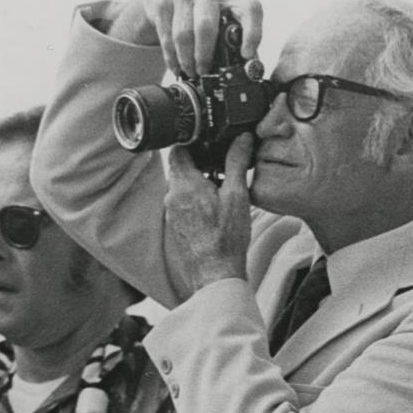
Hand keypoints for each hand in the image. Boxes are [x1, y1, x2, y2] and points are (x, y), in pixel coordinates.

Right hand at [105, 0, 263, 79]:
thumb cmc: (198, 2)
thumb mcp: (219, 6)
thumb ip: (234, 29)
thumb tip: (250, 63)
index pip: (249, 8)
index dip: (252, 33)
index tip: (246, 55)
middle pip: (207, 26)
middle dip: (205, 55)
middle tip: (205, 71)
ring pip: (184, 34)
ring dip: (187, 59)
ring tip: (191, 71)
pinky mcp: (161, 1)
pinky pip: (167, 37)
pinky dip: (172, 57)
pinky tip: (176, 65)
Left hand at [162, 136, 254, 292]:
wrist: (214, 273)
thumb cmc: (226, 237)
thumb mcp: (237, 195)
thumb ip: (237, 162)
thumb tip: (242, 139)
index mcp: (184, 184)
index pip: (178, 150)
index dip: (192, 142)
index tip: (208, 141)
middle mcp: (172, 196)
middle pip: (180, 167)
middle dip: (199, 163)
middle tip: (221, 166)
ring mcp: (171, 212)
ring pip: (182, 186)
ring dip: (198, 182)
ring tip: (221, 190)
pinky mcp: (175, 225)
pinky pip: (182, 203)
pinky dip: (195, 199)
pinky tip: (214, 209)